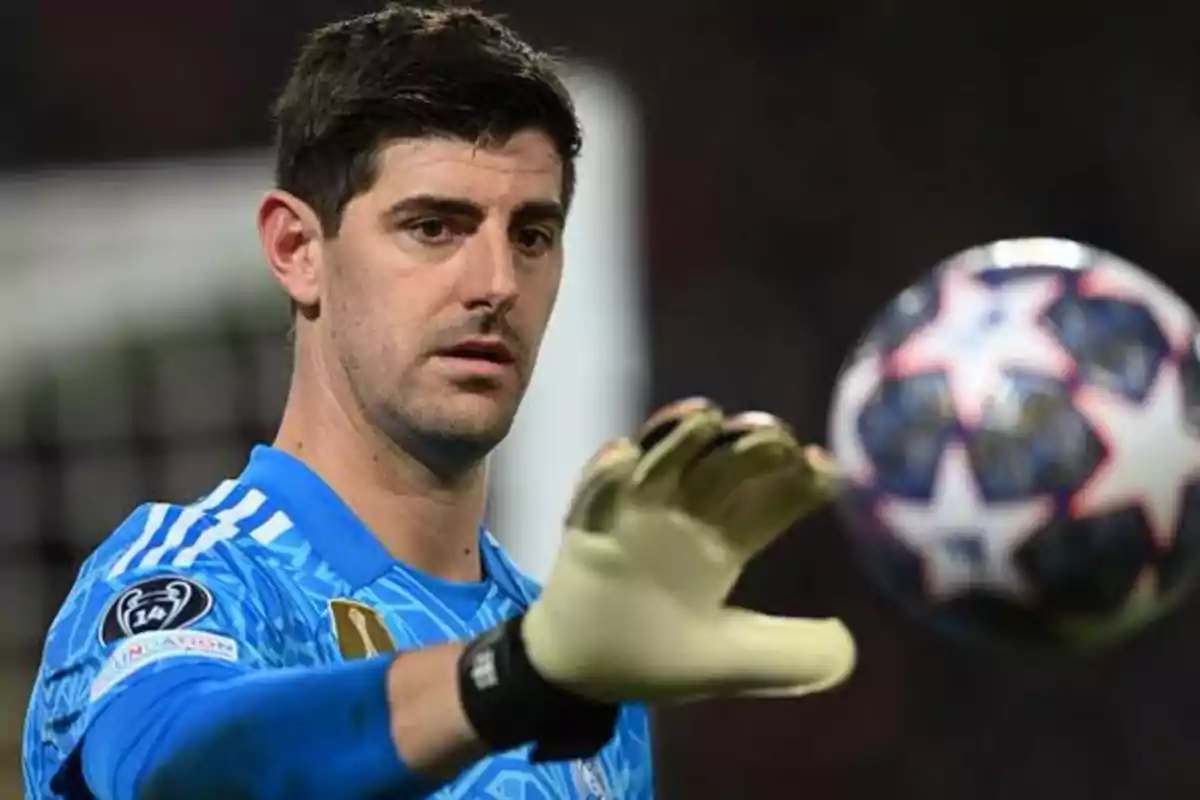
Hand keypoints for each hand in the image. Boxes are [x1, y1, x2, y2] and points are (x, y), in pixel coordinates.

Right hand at [522, 397, 854, 703]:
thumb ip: (788, 657)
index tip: (824, 466)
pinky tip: (622, 457)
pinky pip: (593, 498)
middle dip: (748, 449)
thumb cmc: (657, 657)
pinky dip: (605, 476)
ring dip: (680, 439)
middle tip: (776, 434)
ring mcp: (631, 517)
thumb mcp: (732, 664)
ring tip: (706, 416)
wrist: (582, 677)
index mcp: (722, 544)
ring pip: (659, 465)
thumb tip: (849, 644)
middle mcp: (683, 519)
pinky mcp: (584, 530)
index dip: (796, 482)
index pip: (768, 503)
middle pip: (720, 471)